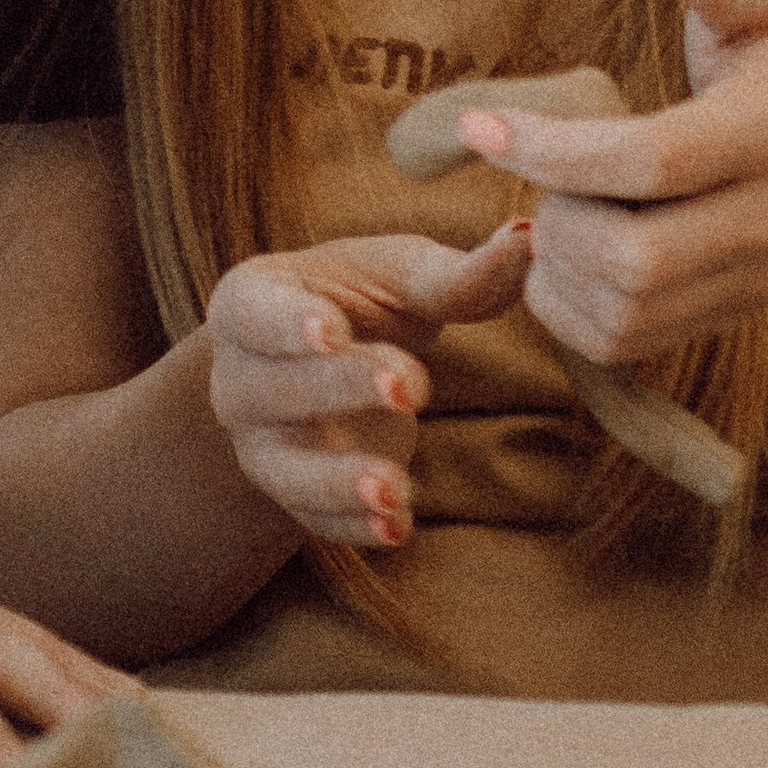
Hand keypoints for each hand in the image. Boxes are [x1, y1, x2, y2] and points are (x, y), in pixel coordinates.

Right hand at [203, 226, 534, 549]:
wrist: (324, 368)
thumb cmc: (360, 303)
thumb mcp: (397, 277)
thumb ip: (456, 272)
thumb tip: (529, 239)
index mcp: (250, 301)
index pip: (254, 312)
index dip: (289, 321)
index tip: (334, 328)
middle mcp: (238, 377)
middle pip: (276, 388)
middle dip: (340, 389)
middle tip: (409, 385)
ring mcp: (259, 444)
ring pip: (286, 468)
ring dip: (340, 482)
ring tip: (396, 489)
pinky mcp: (292, 497)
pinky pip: (315, 520)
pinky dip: (353, 528)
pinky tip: (397, 528)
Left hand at [468, 0, 767, 366]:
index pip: (653, 159)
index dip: (556, 149)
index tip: (480, 129)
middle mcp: (762, 222)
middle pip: (636, 259)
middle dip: (558, 218)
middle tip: (541, 172)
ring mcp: (742, 284)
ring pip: (625, 312)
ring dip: (557, 265)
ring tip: (555, 208)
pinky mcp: (715, 323)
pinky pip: (621, 344)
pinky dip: (566, 309)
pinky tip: (563, 255)